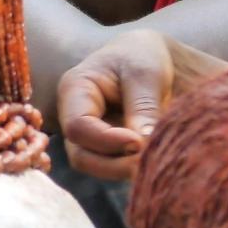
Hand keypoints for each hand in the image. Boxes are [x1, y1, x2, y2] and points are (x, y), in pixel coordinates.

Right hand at [57, 30, 227, 179]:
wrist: (145, 56)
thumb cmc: (142, 56)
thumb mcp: (146, 74)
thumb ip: (143, 108)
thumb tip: (142, 146)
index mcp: (74, 90)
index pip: (78, 126)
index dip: (106, 141)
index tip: (139, 144)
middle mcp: (72, 118)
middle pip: (81, 156)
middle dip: (113, 165)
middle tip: (148, 165)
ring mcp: (86, 136)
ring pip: (96, 166)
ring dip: (124, 170)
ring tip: (154, 163)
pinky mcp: (103, 149)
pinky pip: (112, 167)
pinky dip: (131, 168)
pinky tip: (154, 162)